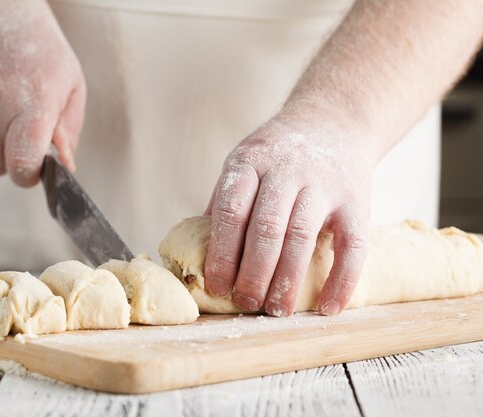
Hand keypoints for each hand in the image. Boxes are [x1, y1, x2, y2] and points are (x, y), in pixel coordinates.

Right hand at [0, 0, 85, 185]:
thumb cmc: (38, 47)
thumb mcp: (71, 85)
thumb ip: (68, 131)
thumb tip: (64, 167)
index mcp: (32, 103)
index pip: (21, 163)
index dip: (29, 174)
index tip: (35, 168)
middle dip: (10, 157)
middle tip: (21, 132)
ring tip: (4, 105)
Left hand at [204, 114, 373, 315]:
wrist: (333, 123)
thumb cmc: (277, 157)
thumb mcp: (244, 164)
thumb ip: (225, 203)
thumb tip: (198, 253)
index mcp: (250, 161)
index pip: (232, 211)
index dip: (222, 254)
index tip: (217, 286)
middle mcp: (287, 170)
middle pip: (267, 227)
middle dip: (253, 272)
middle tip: (245, 303)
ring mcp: (324, 184)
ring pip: (302, 236)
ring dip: (287, 280)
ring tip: (276, 310)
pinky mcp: (356, 202)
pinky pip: (353, 246)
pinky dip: (342, 280)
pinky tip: (329, 307)